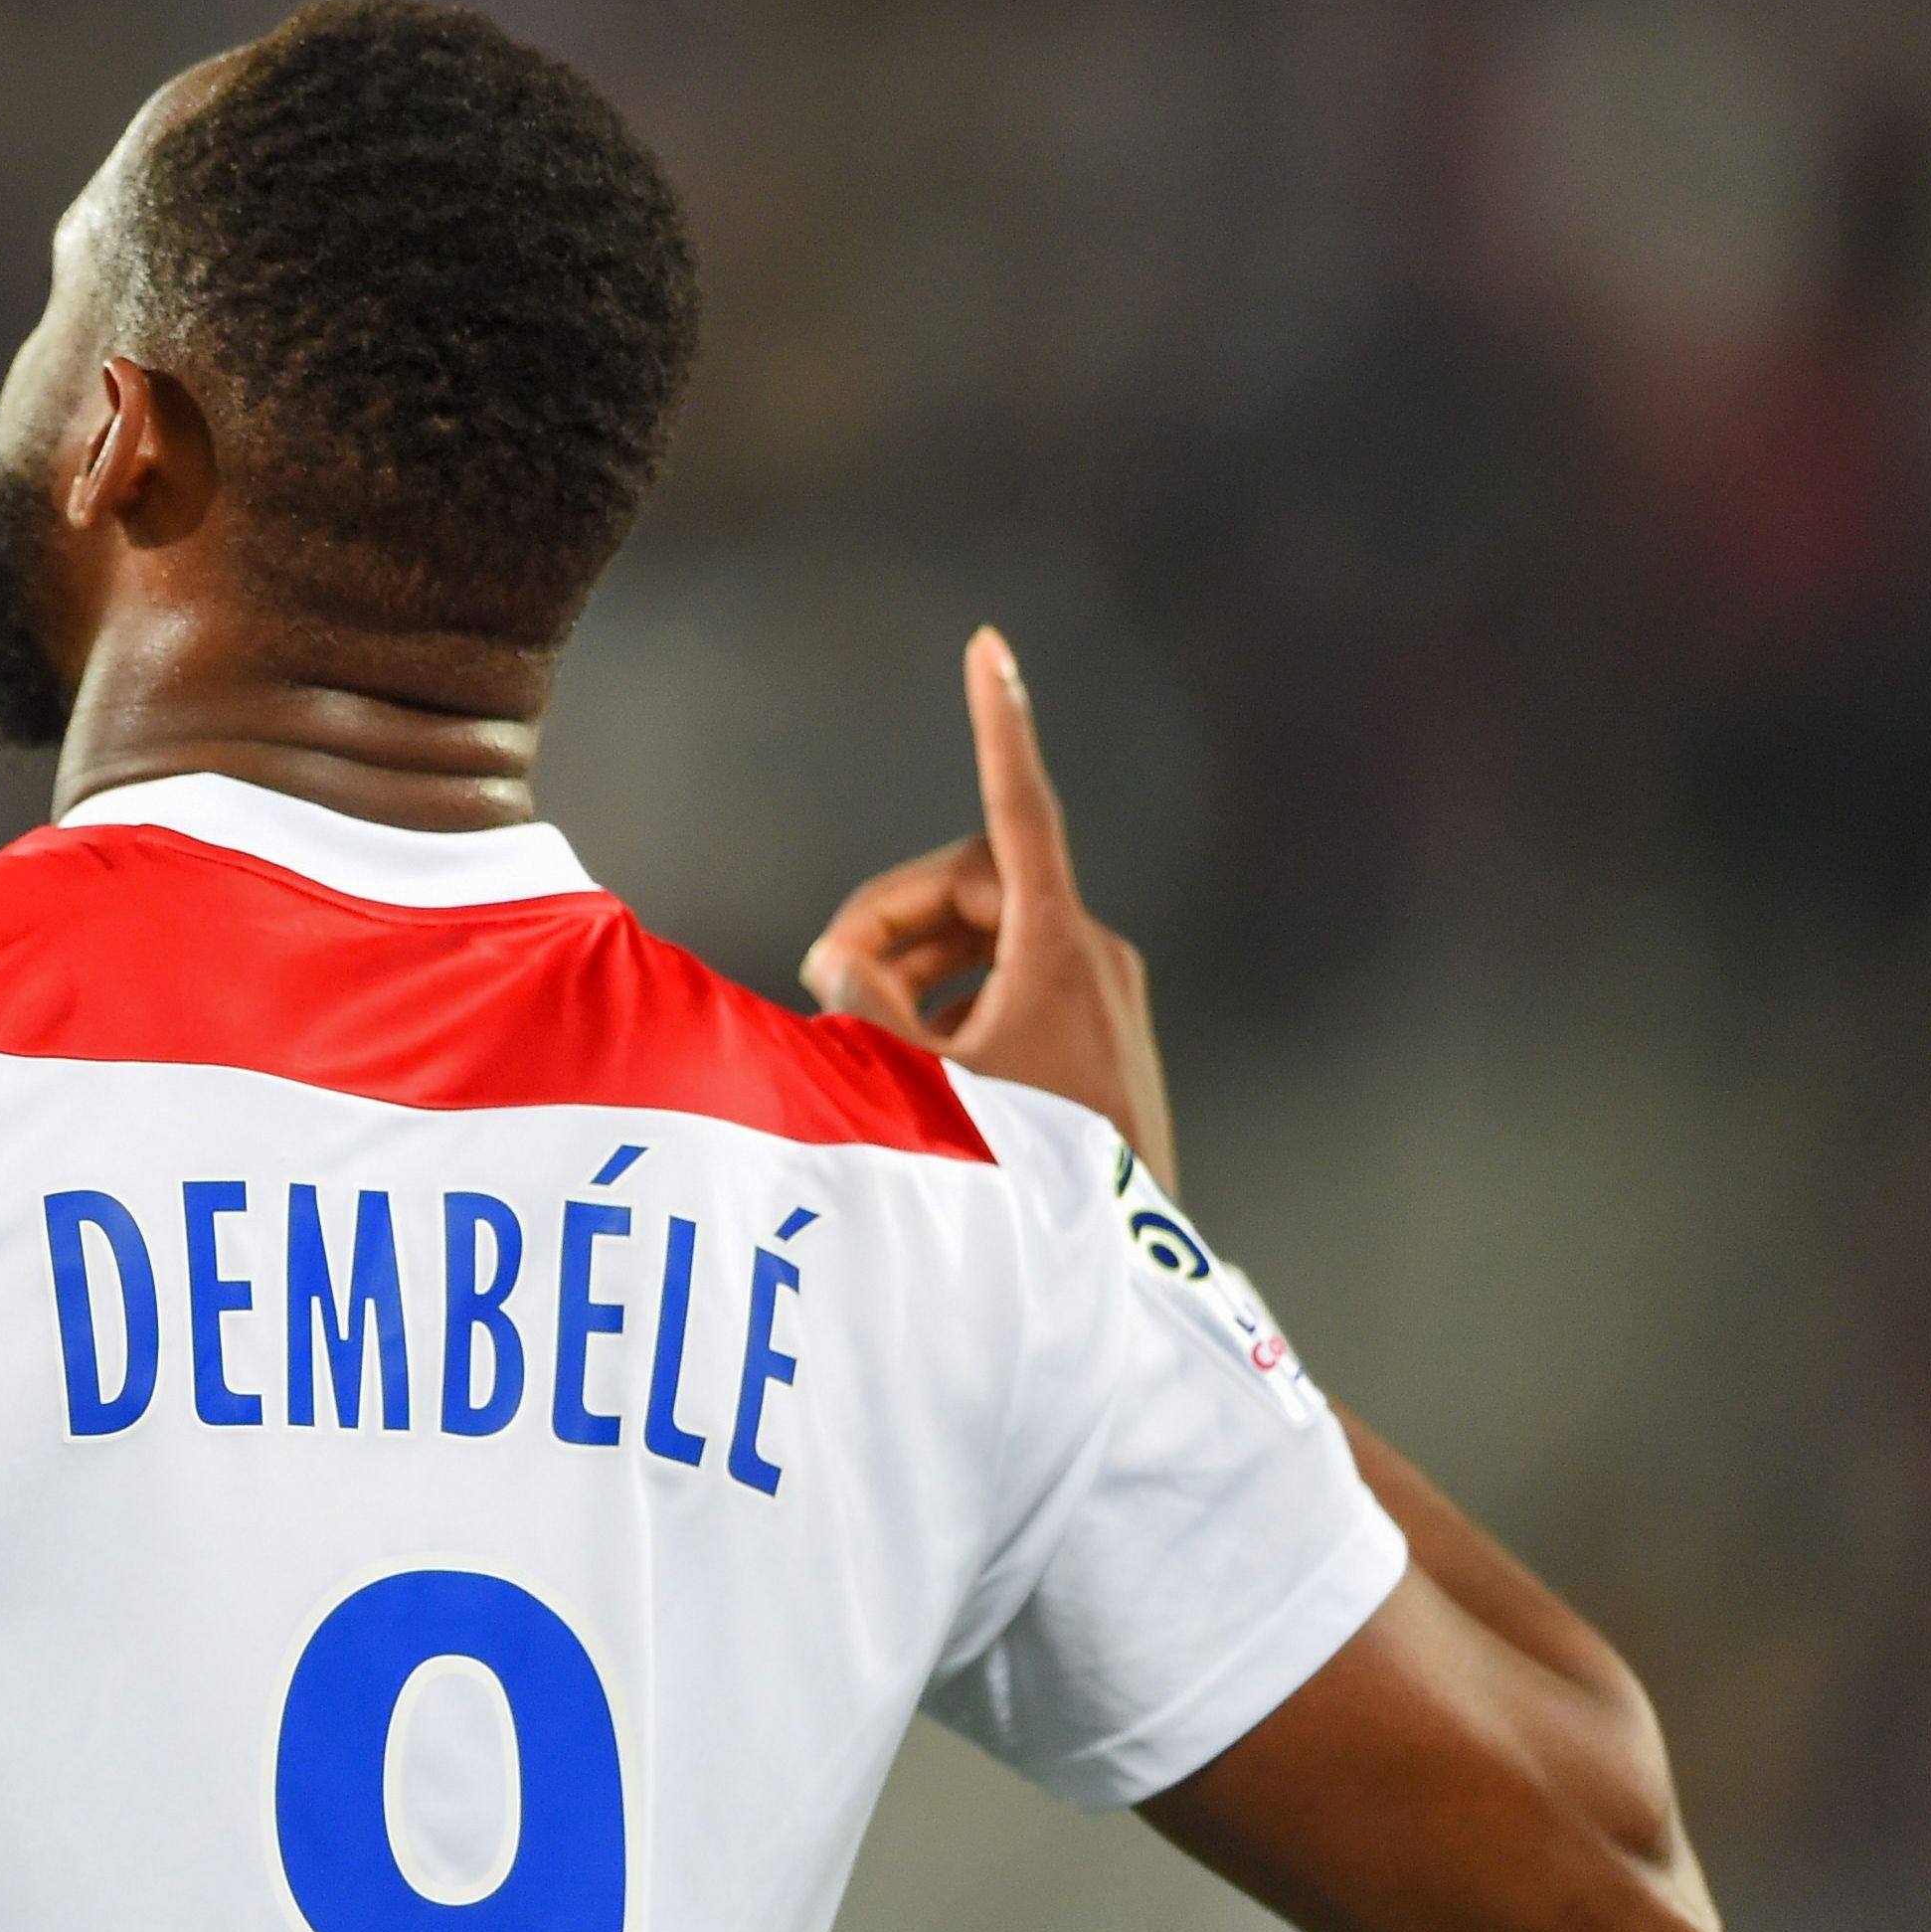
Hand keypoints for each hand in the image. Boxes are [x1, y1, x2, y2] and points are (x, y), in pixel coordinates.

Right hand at [801, 627, 1176, 1186]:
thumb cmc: (1012, 1184)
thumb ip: (864, 1005)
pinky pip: (1011, 979)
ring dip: (914, 962)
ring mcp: (1101, 996)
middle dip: (892, 916)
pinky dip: (953, 995)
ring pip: (987, 934)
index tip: (986, 648)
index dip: (998, 725)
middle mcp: (1093, 957)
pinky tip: (910, 1053)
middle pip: (974, 884)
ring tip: (857, 1024)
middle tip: (823, 973)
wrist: (1107, 1283)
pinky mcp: (1098, 1035)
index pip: (1018, 813)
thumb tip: (837, 959)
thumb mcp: (914, 1088)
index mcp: (1059, 952)